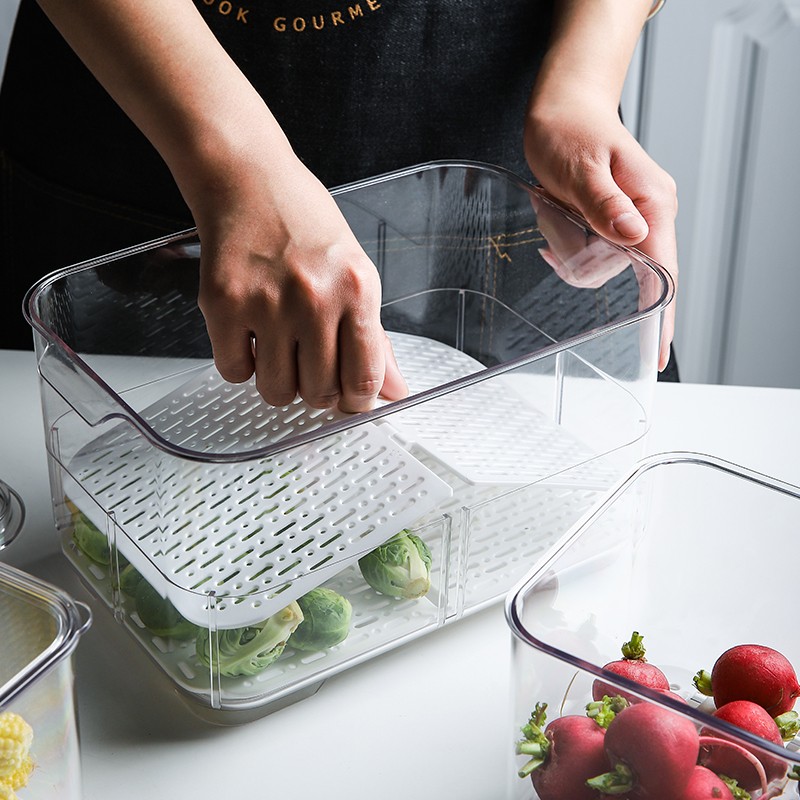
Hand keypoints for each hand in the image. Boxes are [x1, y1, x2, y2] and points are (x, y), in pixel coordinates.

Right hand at [189, 147, 407, 412]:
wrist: (247, 180)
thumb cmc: (304, 223)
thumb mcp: (356, 273)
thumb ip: (374, 338)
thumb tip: (392, 390)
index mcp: (357, 290)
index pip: (364, 378)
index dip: (357, 401)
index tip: (349, 400)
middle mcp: (314, 298)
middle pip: (319, 393)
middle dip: (316, 391)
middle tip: (310, 367)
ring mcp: (266, 303)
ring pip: (275, 391)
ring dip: (278, 381)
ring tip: (279, 349)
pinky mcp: (222, 304)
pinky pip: (233, 371)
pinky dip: (241, 364)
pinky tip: (250, 336)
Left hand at [524, 95, 677, 370]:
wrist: (562, 108)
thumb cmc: (571, 129)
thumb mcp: (582, 167)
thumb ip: (605, 204)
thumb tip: (634, 237)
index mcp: (652, 204)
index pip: (663, 273)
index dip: (660, 316)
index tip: (657, 352)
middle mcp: (647, 217)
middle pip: (619, 273)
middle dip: (582, 257)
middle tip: (559, 216)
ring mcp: (628, 223)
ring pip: (596, 267)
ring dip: (567, 244)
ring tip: (555, 206)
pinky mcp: (609, 225)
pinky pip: (587, 254)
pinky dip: (565, 242)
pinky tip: (554, 219)